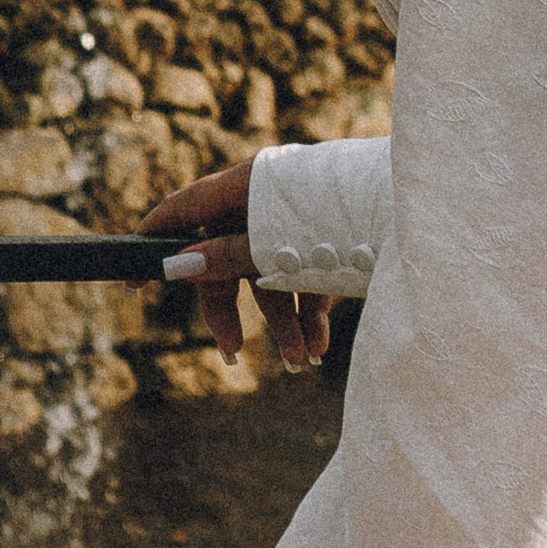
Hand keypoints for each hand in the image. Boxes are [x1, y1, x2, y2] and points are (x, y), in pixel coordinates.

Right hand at [136, 157, 332, 374]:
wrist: (416, 209)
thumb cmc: (342, 220)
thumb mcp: (274, 244)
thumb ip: (225, 256)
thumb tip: (175, 266)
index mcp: (244, 186)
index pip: (180, 211)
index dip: (152, 244)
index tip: (129, 282)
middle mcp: (267, 199)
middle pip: (226, 257)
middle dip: (234, 311)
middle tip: (235, 355)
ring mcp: (299, 219)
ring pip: (272, 273)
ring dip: (283, 322)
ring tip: (303, 361)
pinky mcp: (329, 237)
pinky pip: (305, 274)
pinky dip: (310, 310)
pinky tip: (321, 346)